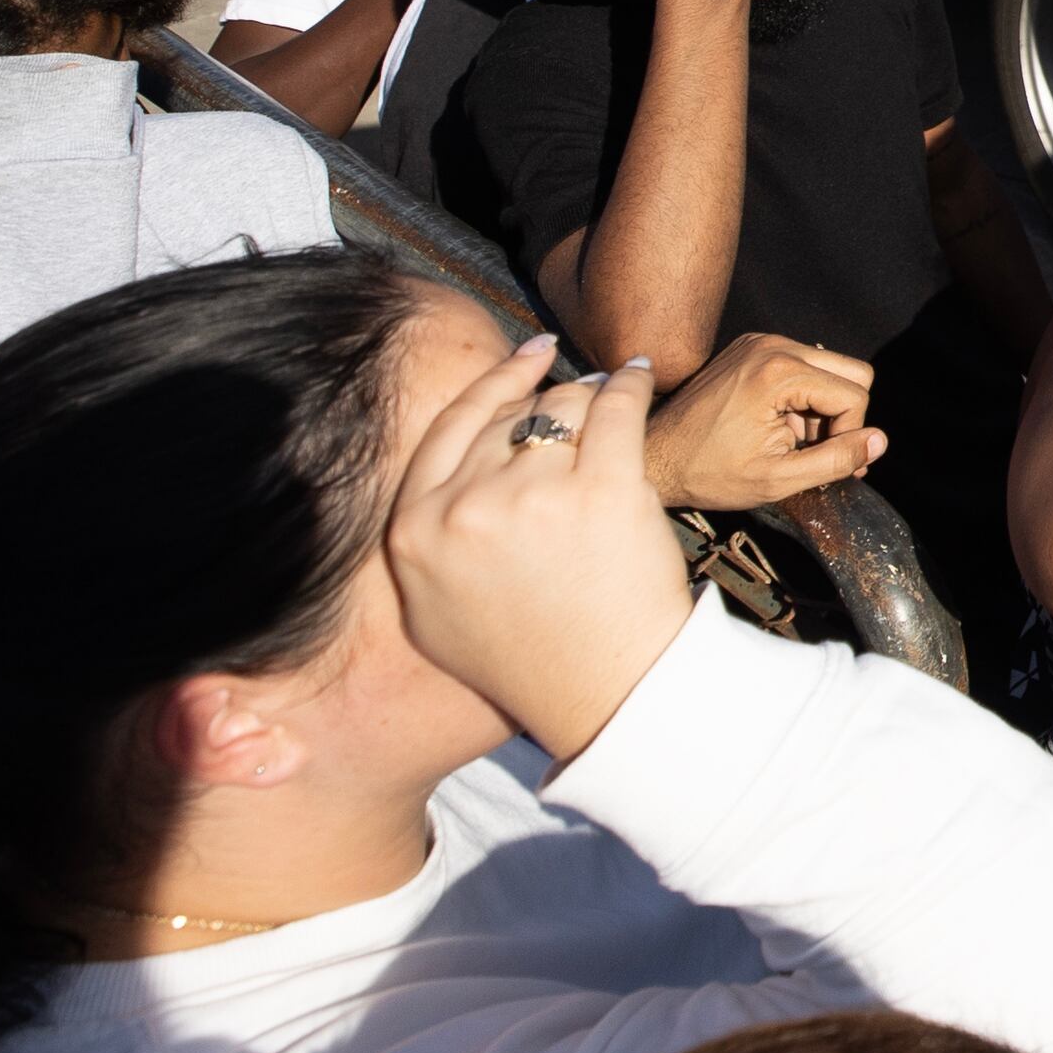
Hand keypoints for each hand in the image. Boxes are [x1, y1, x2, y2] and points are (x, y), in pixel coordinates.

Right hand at [386, 336, 694, 763]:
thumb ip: (424, 535)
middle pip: (512, 416)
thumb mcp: (433, 605)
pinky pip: (619, 409)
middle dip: (550, 405)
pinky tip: (639, 378)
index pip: (449, 427)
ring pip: (565, 406)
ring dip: (592, 400)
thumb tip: (450, 469)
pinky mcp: (604, 490)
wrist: (602, 693)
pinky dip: (633, 386)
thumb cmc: (524, 655)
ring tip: (612, 407)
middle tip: (579, 402)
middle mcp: (464, 508)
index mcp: (413, 532)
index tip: (526, 359)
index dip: (492, 384)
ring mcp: (534, 496)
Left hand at [639, 330, 883, 509]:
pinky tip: (775, 425)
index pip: (855, 394)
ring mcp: (759, 342)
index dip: (850, 435)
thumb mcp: (777, 479)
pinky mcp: (750, 348)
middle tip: (815, 452)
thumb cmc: (708, 472)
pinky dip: (801, 397)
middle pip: (852, 372)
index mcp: (780, 372)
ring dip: (820, 408)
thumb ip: (834, 461)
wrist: (653, 456)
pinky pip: (802, 365)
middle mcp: (773, 345)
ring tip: (790, 442)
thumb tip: (880, 442)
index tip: (829, 464)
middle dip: (842, 417)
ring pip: (829, 368)